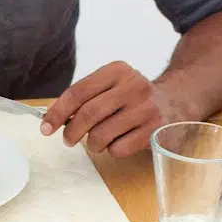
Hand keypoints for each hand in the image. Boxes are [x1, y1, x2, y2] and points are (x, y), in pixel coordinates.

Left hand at [40, 61, 179, 158]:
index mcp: (117, 70)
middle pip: (88, 114)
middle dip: (72, 132)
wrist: (176, 101)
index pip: (78, 92)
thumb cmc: (133, 97)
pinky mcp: (155, 130)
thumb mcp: (112, 86)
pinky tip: (120, 142)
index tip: (45, 127)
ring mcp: (146, 108)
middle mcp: (133, 86)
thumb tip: (51, 117)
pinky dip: (112, 151)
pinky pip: (119, 149)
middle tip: (68, 140)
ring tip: (98, 141)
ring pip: (101, 135)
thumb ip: (84, 97)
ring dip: (93, 144)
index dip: (57, 112)